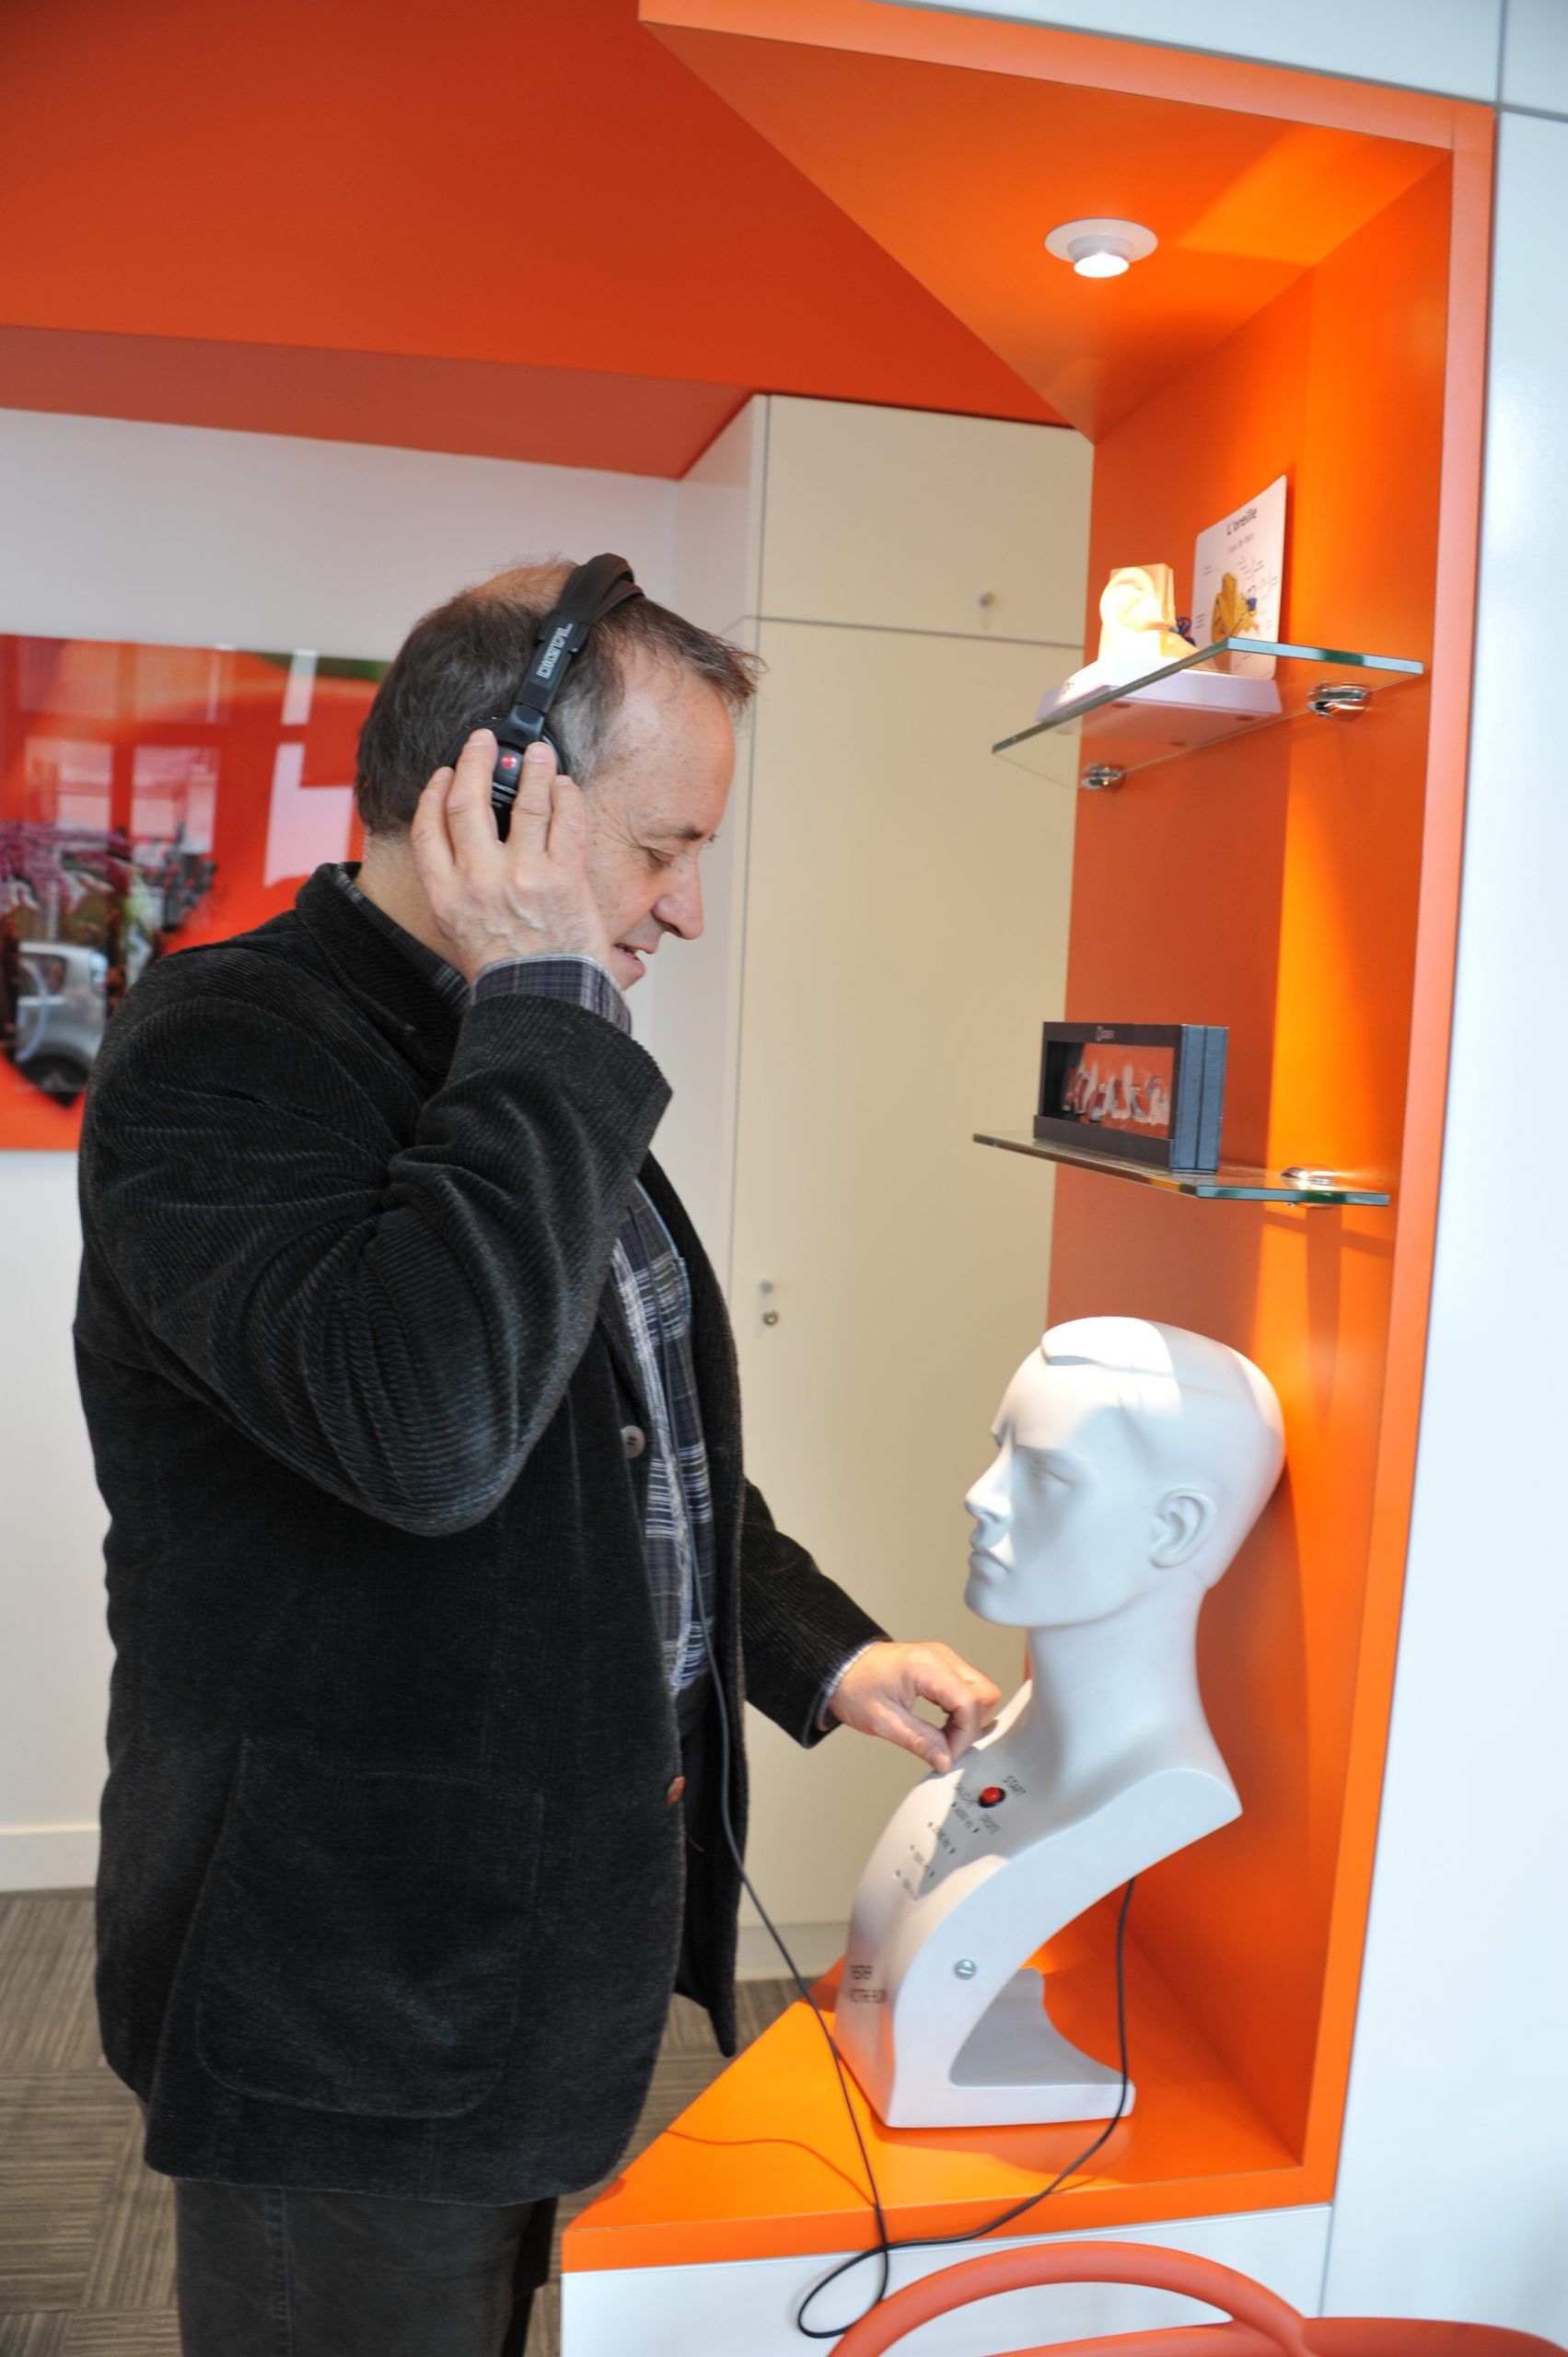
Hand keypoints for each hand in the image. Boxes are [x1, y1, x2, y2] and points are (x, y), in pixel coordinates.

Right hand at [408, 729, 613, 984]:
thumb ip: (457, 893)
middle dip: (474, 762)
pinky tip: (565, 785)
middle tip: (482, 742)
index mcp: (446, 895)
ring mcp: (522, 875)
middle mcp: (478, 879)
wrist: (543, 1003)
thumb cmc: (505, 978)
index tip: (444, 774)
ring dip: (531, 768)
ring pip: (523, 801)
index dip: (434, 792)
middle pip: (468, 801)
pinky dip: (566, 796)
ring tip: (536, 752)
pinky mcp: (563, 877)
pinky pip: (565, 820)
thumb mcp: (458, 935)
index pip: (429, 827)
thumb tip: (464, 859)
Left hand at [827, 1641, 1001, 1773]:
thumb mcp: (883, 1721)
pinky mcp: (941, 1665)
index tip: (948, 1754)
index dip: (964, 1734)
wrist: (838, 1669)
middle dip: (972, 1726)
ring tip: (944, 1737)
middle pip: (984, 1693)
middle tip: (948, 1746)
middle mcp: (940, 1658)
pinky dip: (962, 1710)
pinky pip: (968, 1687)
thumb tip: (945, 1759)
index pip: (969, 1701)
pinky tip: (944, 1724)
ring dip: (969, 1718)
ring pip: (981, 1690)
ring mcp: (943, 1659)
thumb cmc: (853, 1687)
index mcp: (926, 1667)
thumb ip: (919, 1740)